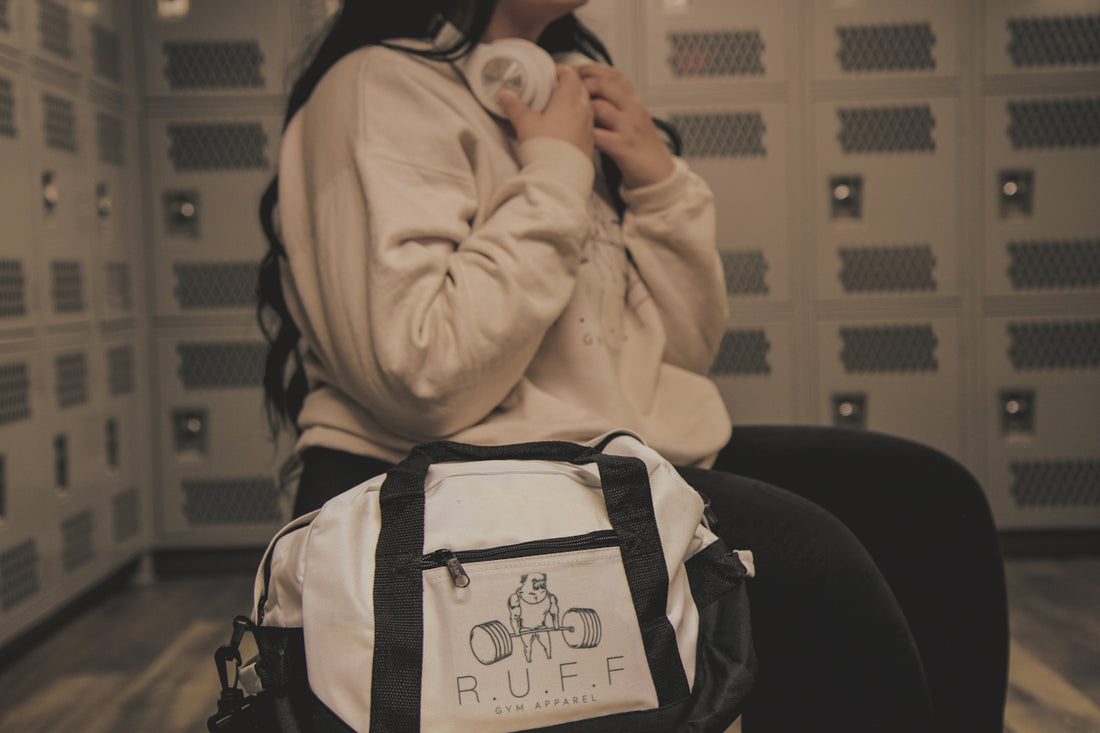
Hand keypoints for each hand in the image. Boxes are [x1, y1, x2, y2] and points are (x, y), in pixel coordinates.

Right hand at [499, 65, 593, 158]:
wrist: (559, 177)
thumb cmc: (545, 147)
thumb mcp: (524, 123)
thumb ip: (514, 107)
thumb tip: (506, 96)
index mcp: (569, 99)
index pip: (570, 74)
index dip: (561, 70)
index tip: (553, 72)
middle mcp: (583, 110)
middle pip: (581, 88)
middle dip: (570, 85)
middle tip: (556, 88)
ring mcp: (589, 127)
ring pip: (586, 107)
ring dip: (576, 103)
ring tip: (561, 108)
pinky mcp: (591, 143)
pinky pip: (588, 125)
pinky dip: (579, 121)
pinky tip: (568, 129)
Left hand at [577, 64, 674, 188]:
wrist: (659, 173)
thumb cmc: (639, 146)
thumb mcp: (631, 118)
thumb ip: (614, 104)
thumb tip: (586, 91)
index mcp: (633, 100)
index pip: (612, 74)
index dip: (589, 69)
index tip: (571, 71)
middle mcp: (633, 109)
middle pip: (604, 84)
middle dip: (580, 84)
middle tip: (563, 92)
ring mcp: (629, 128)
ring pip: (600, 107)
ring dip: (579, 109)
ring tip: (566, 115)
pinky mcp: (624, 147)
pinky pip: (599, 135)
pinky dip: (584, 134)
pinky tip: (574, 137)